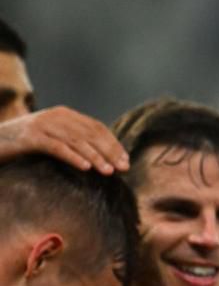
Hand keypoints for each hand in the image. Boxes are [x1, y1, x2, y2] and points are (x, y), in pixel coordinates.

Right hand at [0, 106, 128, 173]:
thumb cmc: (24, 144)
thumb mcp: (52, 139)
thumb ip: (73, 141)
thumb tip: (104, 157)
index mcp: (64, 114)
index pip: (97, 128)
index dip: (113, 144)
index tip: (126, 161)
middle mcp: (55, 116)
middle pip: (90, 134)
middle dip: (109, 151)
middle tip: (123, 168)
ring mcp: (42, 125)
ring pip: (76, 141)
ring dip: (95, 156)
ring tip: (109, 171)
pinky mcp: (30, 137)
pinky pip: (56, 147)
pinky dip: (73, 157)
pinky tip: (85, 167)